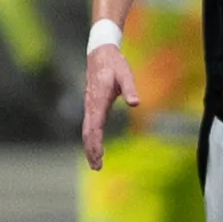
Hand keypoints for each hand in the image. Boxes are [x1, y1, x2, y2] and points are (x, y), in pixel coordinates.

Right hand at [79, 41, 135, 169]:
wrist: (100, 54)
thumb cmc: (115, 64)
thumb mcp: (125, 74)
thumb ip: (130, 88)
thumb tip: (135, 103)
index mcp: (98, 99)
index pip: (95, 126)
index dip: (96, 142)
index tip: (99, 155)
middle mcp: (91, 105)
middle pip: (87, 133)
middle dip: (91, 150)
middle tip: (97, 167)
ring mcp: (89, 107)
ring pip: (86, 131)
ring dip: (90, 148)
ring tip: (96, 164)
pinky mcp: (91, 107)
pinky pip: (88, 127)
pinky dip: (90, 140)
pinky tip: (96, 148)